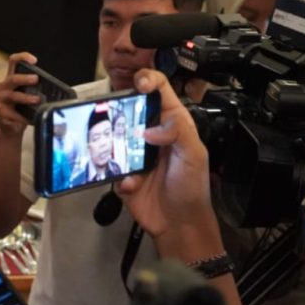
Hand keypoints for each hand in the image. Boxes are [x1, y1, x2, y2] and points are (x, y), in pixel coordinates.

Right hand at [0, 52, 41, 137]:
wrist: (11, 127)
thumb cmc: (21, 109)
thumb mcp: (28, 95)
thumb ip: (35, 89)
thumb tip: (53, 89)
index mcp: (12, 79)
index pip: (14, 61)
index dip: (23, 58)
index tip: (34, 61)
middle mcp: (4, 87)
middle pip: (12, 78)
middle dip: (24, 78)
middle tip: (35, 79)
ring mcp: (0, 99)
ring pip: (12, 95)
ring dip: (26, 98)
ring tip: (36, 100)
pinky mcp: (0, 111)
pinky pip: (12, 113)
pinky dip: (22, 116)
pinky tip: (28, 118)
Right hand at [117, 69, 213, 239]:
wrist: (179, 224)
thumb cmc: (192, 188)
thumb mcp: (194, 155)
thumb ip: (178, 132)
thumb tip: (150, 129)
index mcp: (172, 124)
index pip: (160, 92)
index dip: (148, 80)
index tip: (138, 83)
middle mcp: (151, 134)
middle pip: (130, 110)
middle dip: (120, 110)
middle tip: (115, 114)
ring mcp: (134, 153)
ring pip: (113, 136)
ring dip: (114, 144)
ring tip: (122, 154)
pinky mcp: (122, 173)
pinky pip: (110, 167)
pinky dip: (119, 175)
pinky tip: (132, 184)